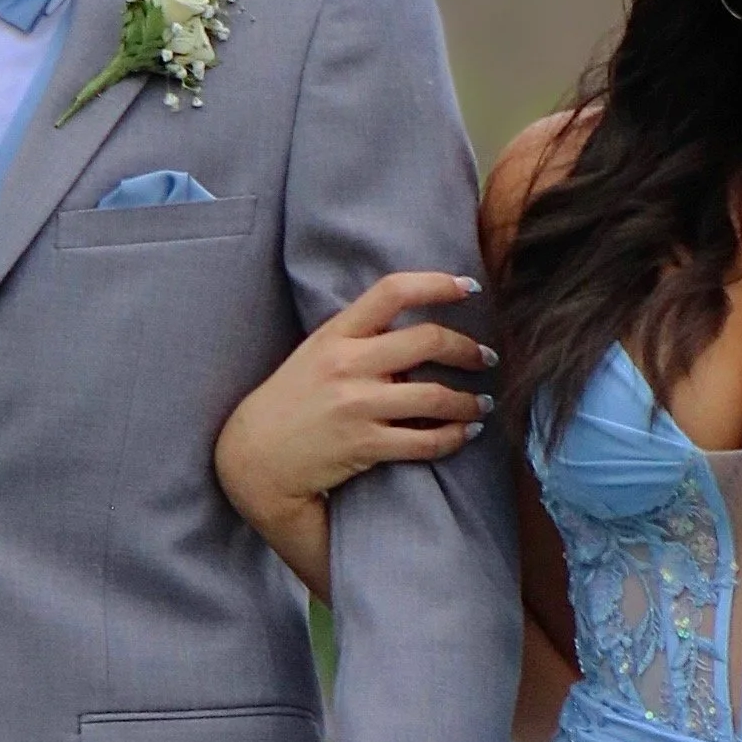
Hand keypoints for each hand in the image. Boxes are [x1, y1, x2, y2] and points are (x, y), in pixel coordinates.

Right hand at [215, 273, 496, 579]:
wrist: (255, 458)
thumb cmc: (292, 402)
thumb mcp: (316, 355)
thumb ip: (361, 339)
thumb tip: (419, 334)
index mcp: (336, 334)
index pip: (392, 291)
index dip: (437, 283)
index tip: (468, 286)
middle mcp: (347, 365)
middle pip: (427, 340)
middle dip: (467, 348)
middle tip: (486, 357)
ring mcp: (356, 406)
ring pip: (435, 396)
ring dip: (470, 401)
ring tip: (482, 404)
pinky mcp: (363, 446)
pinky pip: (424, 441)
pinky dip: (454, 437)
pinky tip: (465, 433)